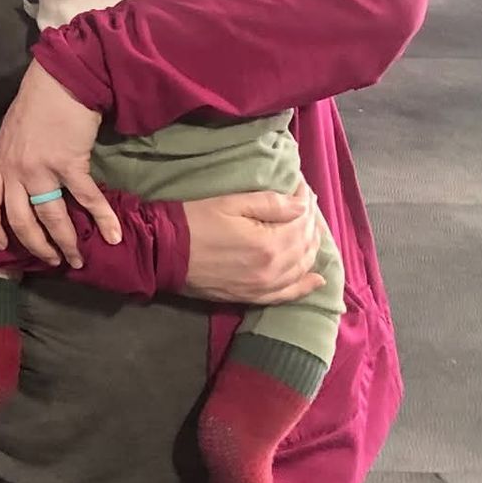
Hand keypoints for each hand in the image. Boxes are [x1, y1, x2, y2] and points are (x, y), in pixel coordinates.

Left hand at [0, 62, 120, 266]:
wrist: (60, 78)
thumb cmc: (37, 101)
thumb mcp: (12, 132)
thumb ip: (13, 158)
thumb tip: (21, 179)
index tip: (1, 245)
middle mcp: (14, 169)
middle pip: (19, 221)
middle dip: (35, 246)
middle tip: (51, 260)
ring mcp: (40, 168)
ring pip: (50, 217)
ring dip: (65, 242)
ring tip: (77, 259)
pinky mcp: (68, 163)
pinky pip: (86, 199)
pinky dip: (102, 219)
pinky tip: (114, 235)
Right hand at [180, 186, 324, 304]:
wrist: (165, 252)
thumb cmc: (195, 221)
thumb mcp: (230, 203)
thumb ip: (270, 204)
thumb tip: (303, 204)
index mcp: (269, 244)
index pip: (301, 221)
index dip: (305, 201)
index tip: (301, 185)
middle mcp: (273, 270)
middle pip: (305, 245)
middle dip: (310, 222)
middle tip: (304, 204)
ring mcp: (264, 287)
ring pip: (301, 268)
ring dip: (310, 248)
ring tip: (308, 230)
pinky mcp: (253, 297)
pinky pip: (288, 295)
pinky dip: (305, 286)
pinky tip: (316, 279)